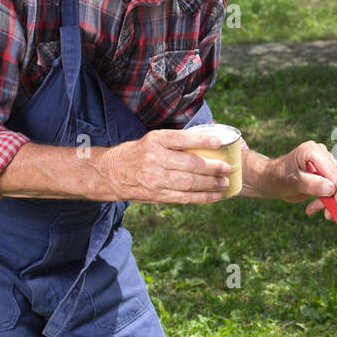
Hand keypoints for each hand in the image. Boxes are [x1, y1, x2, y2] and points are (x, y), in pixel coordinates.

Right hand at [95, 127, 231, 203]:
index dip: (202, 140)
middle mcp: (154, 159)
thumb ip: (174, 143)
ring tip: (225, 183)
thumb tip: (206, 145)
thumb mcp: (151, 140)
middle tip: (227, 168)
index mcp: (154, 141)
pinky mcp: (157, 195)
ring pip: (189, 183)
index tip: (220, 141)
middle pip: (189, 164)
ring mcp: (155, 179)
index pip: (181, 139)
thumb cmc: (136, 154)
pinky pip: (184, 198)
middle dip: (212, 167)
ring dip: (211, 184)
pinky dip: (202, 198)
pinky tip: (215, 196)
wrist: (109, 173)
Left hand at [258, 141, 336, 217]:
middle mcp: (320, 154)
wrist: (271, 180)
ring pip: (335, 186)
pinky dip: (324, 201)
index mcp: (312, 151)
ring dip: (327, 201)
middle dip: (332, 197)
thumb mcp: (293, 182)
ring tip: (311, 210)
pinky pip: (331, 190)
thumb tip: (331, 189)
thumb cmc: (277, 177)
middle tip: (328, 214)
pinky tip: (311, 208)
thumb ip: (312, 184)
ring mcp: (323, 164)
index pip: (332, 170)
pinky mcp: (323, 174)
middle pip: (336, 178)